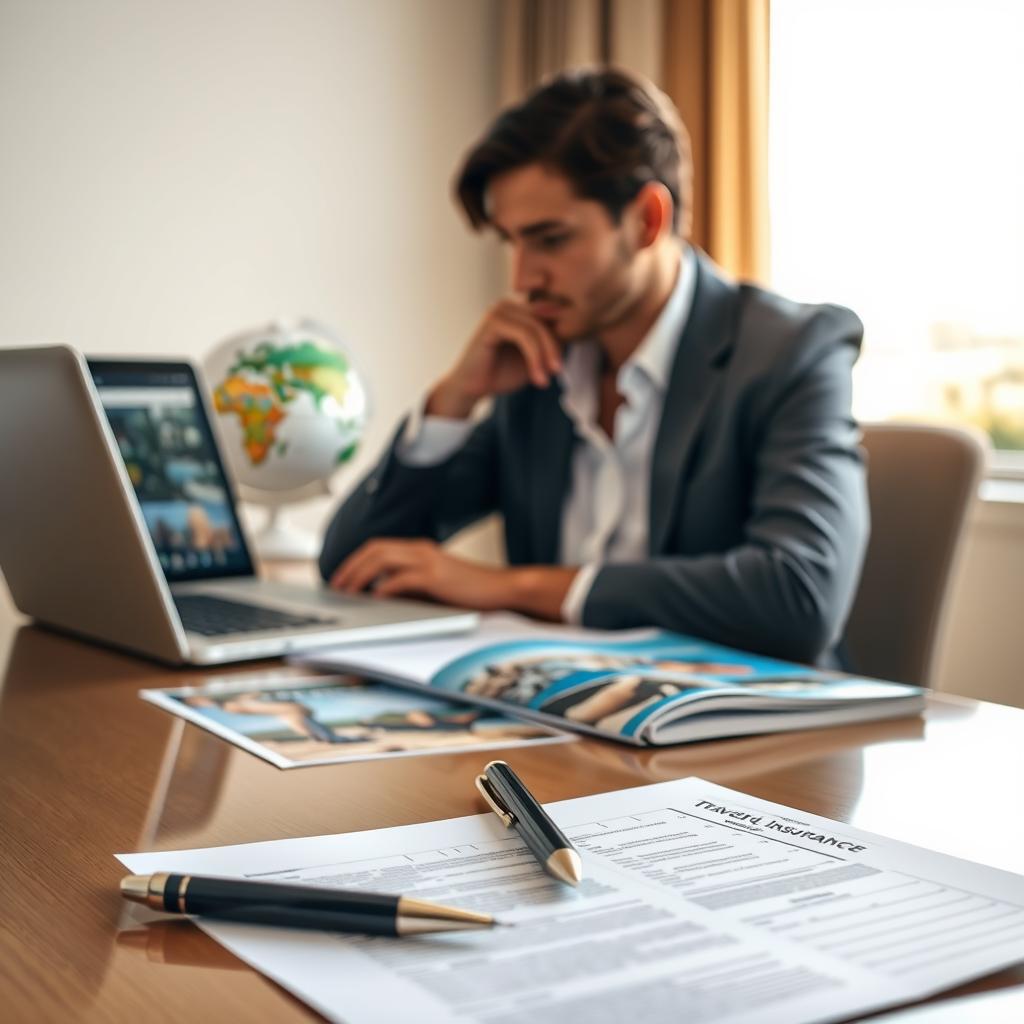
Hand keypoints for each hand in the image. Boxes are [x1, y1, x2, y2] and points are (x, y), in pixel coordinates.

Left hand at [329, 538, 579, 619]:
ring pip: (382, 558)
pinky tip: (375, 599)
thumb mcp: (435, 586)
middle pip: (374, 549)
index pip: (378, 547)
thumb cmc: (469, 592)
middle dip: (351, 566)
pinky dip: (384, 588)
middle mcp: (420, 549)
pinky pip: (400, 578)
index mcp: (420, 550)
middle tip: (336, 585)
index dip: (355, 560)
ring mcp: (428, 561)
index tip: (341, 578)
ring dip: (360, 575)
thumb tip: (380, 595)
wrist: (502, 589)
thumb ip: (410, 587)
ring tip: (347, 592)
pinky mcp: (435, 576)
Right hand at [427, 301, 562, 418]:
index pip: (551, 315)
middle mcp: (509, 305)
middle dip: (555, 347)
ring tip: (547, 378)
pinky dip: (535, 357)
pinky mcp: (492, 322)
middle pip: (546, 319)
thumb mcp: (534, 358)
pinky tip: (537, 378)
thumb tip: (574, 334)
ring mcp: (500, 311)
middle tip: (558, 371)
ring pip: (537, 327)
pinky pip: (524, 335)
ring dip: (546, 354)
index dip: (562, 337)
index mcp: (519, 311)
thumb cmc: (502, 373)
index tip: (562, 364)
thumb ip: (550, 344)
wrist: (472, 388)